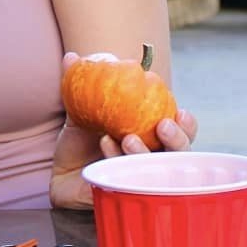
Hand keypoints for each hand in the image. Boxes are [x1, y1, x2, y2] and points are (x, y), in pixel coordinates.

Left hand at [48, 51, 198, 208]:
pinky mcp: (122, 190)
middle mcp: (152, 157)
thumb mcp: (80, 110)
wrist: (59, 175)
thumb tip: (71, 56)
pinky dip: (116, 158)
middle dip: (177, 139)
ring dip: (144, 151)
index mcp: (152, 134)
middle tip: (162, 126)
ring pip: (156, 169)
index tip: (181, 112)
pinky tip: (105, 143)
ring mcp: (139, 177)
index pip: (182, 132)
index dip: (187, 124)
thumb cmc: (81, 142)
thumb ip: (80, 82)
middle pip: (180, 154)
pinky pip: (126, 177)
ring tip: (128, 137)